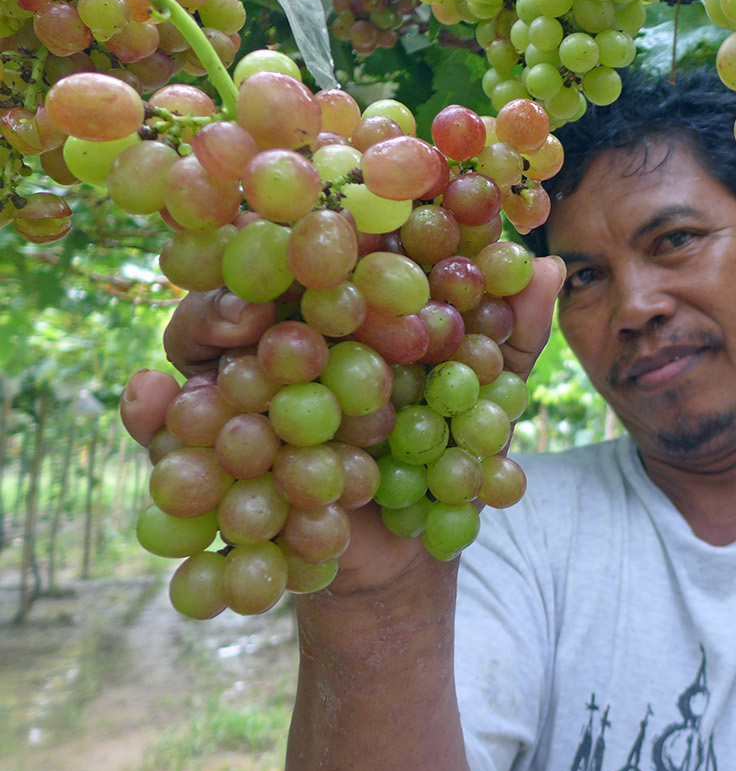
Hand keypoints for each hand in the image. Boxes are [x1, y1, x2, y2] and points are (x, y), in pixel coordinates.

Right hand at [118, 254, 564, 595]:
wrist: (413, 554)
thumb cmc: (447, 456)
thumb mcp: (490, 400)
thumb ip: (513, 338)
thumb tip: (551, 264)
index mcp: (344, 306)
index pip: (323, 249)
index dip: (326, 226)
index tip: (342, 216)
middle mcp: (281, 333)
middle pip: (249, 278)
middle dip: (262, 264)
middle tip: (285, 267)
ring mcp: (236, 388)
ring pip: (201, 341)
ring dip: (211, 324)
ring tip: (238, 326)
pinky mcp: (204, 450)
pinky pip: (163, 427)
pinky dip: (149, 412)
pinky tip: (151, 394)